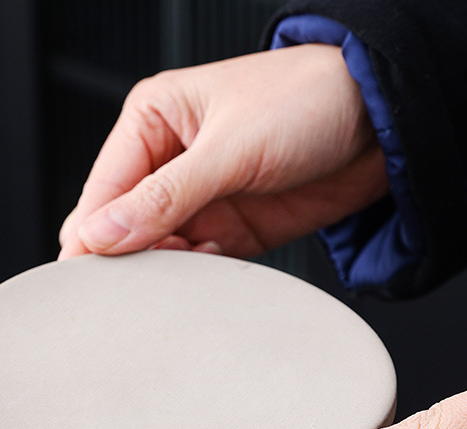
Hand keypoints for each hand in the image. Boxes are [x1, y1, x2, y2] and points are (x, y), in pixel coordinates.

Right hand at [58, 44, 388, 259]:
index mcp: (151, 122)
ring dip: (161, 271)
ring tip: (183, 269)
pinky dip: (195, 276)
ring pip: (151, 254)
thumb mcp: (231, 147)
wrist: (382, 126)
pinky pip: (191, 267)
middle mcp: (166, 162)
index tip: (88, 278)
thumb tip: (102, 235)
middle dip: (122, 259)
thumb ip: (164, 197)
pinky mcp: (225, 232)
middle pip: (117, 229)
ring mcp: (196, 201)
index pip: (98, 192)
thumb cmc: (308, 101)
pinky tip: (213, 264)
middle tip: (133, 285)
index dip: (90, 238)